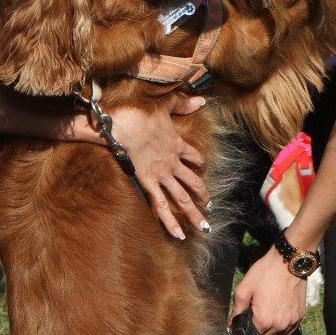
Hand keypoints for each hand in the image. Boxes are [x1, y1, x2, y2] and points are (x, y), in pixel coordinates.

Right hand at [108, 96, 208, 239]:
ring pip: (182, 198)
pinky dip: (170, 222)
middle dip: (203, 195)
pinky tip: (179, 234)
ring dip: (193, 213)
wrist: (126, 125)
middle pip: (193, 183)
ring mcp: (162, 175)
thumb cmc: (142, 113)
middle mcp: (173, 163)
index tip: (202, 168)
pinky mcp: (149, 183)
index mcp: (177, 144)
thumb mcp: (166, 104)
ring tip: (204, 226)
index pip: (193, 157)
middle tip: (209, 206)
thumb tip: (202, 99)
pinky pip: (162, 206)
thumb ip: (183, 103)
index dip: (199, 163)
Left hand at [231, 247, 307, 334]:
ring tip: (266, 311)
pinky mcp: (300, 316)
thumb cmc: (265, 273)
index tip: (243, 320)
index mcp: (264, 320)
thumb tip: (231, 325)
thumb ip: (237, 309)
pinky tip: (277, 314)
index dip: (244, 329)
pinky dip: (281, 327)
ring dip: (269, 329)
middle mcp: (279, 325)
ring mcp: (291, 322)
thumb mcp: (245, 288)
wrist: (288, 261)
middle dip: (257, 329)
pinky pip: (288, 330)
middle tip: (255, 312)